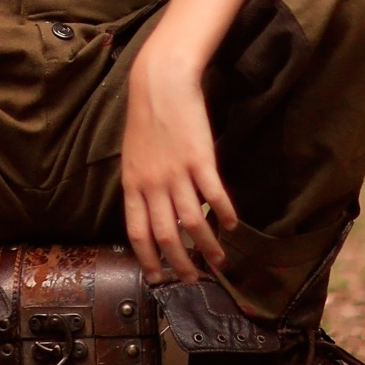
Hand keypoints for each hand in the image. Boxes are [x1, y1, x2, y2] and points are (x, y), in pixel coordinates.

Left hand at [119, 42, 237, 283]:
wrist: (160, 84)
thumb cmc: (146, 118)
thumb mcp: (133, 156)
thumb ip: (142, 186)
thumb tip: (153, 214)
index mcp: (132, 184)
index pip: (137, 233)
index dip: (148, 259)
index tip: (158, 278)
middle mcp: (152, 184)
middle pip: (166, 236)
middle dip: (180, 264)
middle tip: (193, 280)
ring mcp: (176, 173)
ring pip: (192, 223)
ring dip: (207, 246)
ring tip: (219, 260)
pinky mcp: (200, 160)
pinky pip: (214, 196)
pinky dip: (224, 215)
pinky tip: (231, 225)